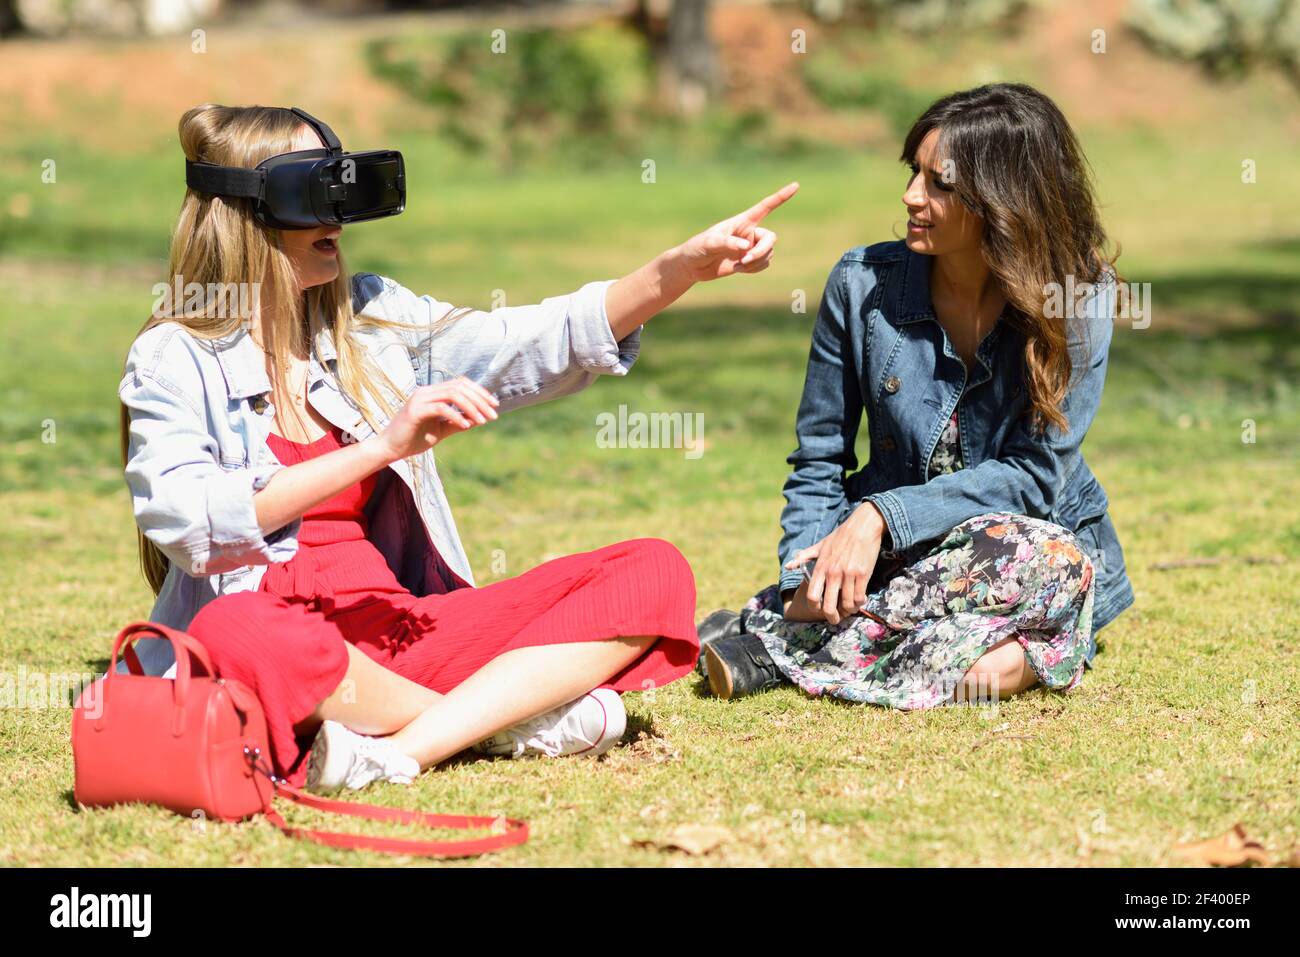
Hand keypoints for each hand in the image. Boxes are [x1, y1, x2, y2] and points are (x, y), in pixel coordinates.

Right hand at [376, 378, 498, 461]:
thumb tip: (479, 418)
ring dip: (472, 407)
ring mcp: (419, 399)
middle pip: (460, 386)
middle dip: (480, 400)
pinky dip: (456, 416)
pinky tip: (466, 425)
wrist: (390, 450)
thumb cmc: (413, 439)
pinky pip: (441, 408)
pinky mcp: (415, 411)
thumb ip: (458, 422)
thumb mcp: (441, 430)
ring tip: (483, 421)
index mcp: (432, 393)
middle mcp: (426, 392)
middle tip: (493, 415)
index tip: (494, 406)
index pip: (460, 384)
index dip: (480, 392)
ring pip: (453, 394)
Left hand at [672, 182, 798, 281]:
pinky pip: (763, 264)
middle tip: (746, 260)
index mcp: (741, 221)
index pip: (765, 207)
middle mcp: (749, 232)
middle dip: (761, 251)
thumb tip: (746, 247)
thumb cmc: (697, 248)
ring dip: (756, 262)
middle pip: (770, 238)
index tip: (796, 185)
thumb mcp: (709, 243)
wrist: (692, 266)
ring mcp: (751, 247)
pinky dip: (754, 269)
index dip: (781, 197)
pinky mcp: (749, 260)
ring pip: (768, 254)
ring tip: (737, 265)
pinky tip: (738, 268)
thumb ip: (727, 242)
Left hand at [783, 502, 885, 625]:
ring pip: (847, 604)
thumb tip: (788, 566)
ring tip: (850, 608)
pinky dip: (860, 602)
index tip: (819, 611)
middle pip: (829, 606)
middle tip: (835, 619)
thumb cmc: (840, 536)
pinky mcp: (862, 574)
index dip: (814, 608)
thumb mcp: (819, 545)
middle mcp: (832, 573)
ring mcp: (848, 574)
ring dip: (849, 610)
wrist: (862, 526)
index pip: (812, 596)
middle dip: (832, 617)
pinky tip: (859, 600)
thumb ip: (803, 557)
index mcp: (820, 568)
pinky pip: (860, 597)